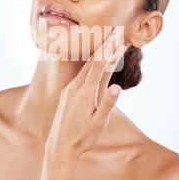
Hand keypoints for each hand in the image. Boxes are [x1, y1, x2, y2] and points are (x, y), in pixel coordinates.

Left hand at [45, 27, 126, 158]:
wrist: (59, 146)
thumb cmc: (82, 137)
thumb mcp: (98, 123)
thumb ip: (108, 104)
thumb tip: (118, 86)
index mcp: (85, 92)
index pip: (99, 65)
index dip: (110, 50)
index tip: (119, 38)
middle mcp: (76, 87)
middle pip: (93, 61)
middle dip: (105, 46)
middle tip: (115, 33)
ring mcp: (70, 89)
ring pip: (86, 67)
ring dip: (98, 55)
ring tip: (108, 44)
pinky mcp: (67, 94)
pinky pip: (81, 75)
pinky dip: (90, 66)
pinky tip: (95, 65)